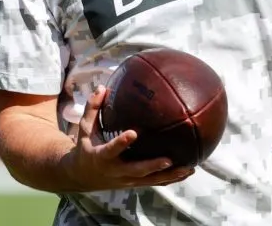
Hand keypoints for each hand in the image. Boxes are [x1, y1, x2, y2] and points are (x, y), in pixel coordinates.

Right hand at [65, 85, 194, 191]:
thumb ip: (93, 108)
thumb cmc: (86, 147)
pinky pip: (155, 182)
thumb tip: (102, 87)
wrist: (82, 176)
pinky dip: (171, 179)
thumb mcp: (84, 129)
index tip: (133, 132)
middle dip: (152, 166)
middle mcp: (116, 170)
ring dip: (170, 176)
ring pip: (150, 180)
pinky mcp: (135, 183)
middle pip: (136, 170)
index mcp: (102, 156)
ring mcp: (127, 180)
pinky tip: (188, 172)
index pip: (111, 149)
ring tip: (189, 168)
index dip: (121, 142)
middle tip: (168, 159)